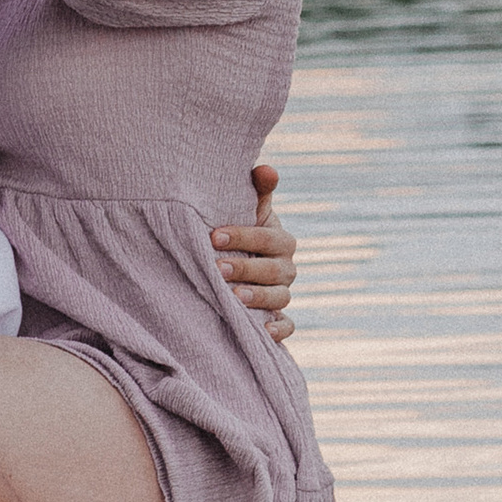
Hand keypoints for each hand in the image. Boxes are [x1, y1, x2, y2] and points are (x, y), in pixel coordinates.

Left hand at [213, 160, 297, 342]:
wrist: (235, 263)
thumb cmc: (237, 232)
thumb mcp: (246, 211)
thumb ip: (256, 191)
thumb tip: (266, 169)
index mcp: (280, 241)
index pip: (268, 238)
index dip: (243, 236)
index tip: (213, 237)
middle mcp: (285, 268)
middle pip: (274, 270)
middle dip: (246, 268)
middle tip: (218, 268)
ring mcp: (283, 294)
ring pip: (279, 298)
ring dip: (257, 298)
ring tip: (232, 297)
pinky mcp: (278, 319)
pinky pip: (287, 327)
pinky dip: (278, 330)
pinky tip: (261, 331)